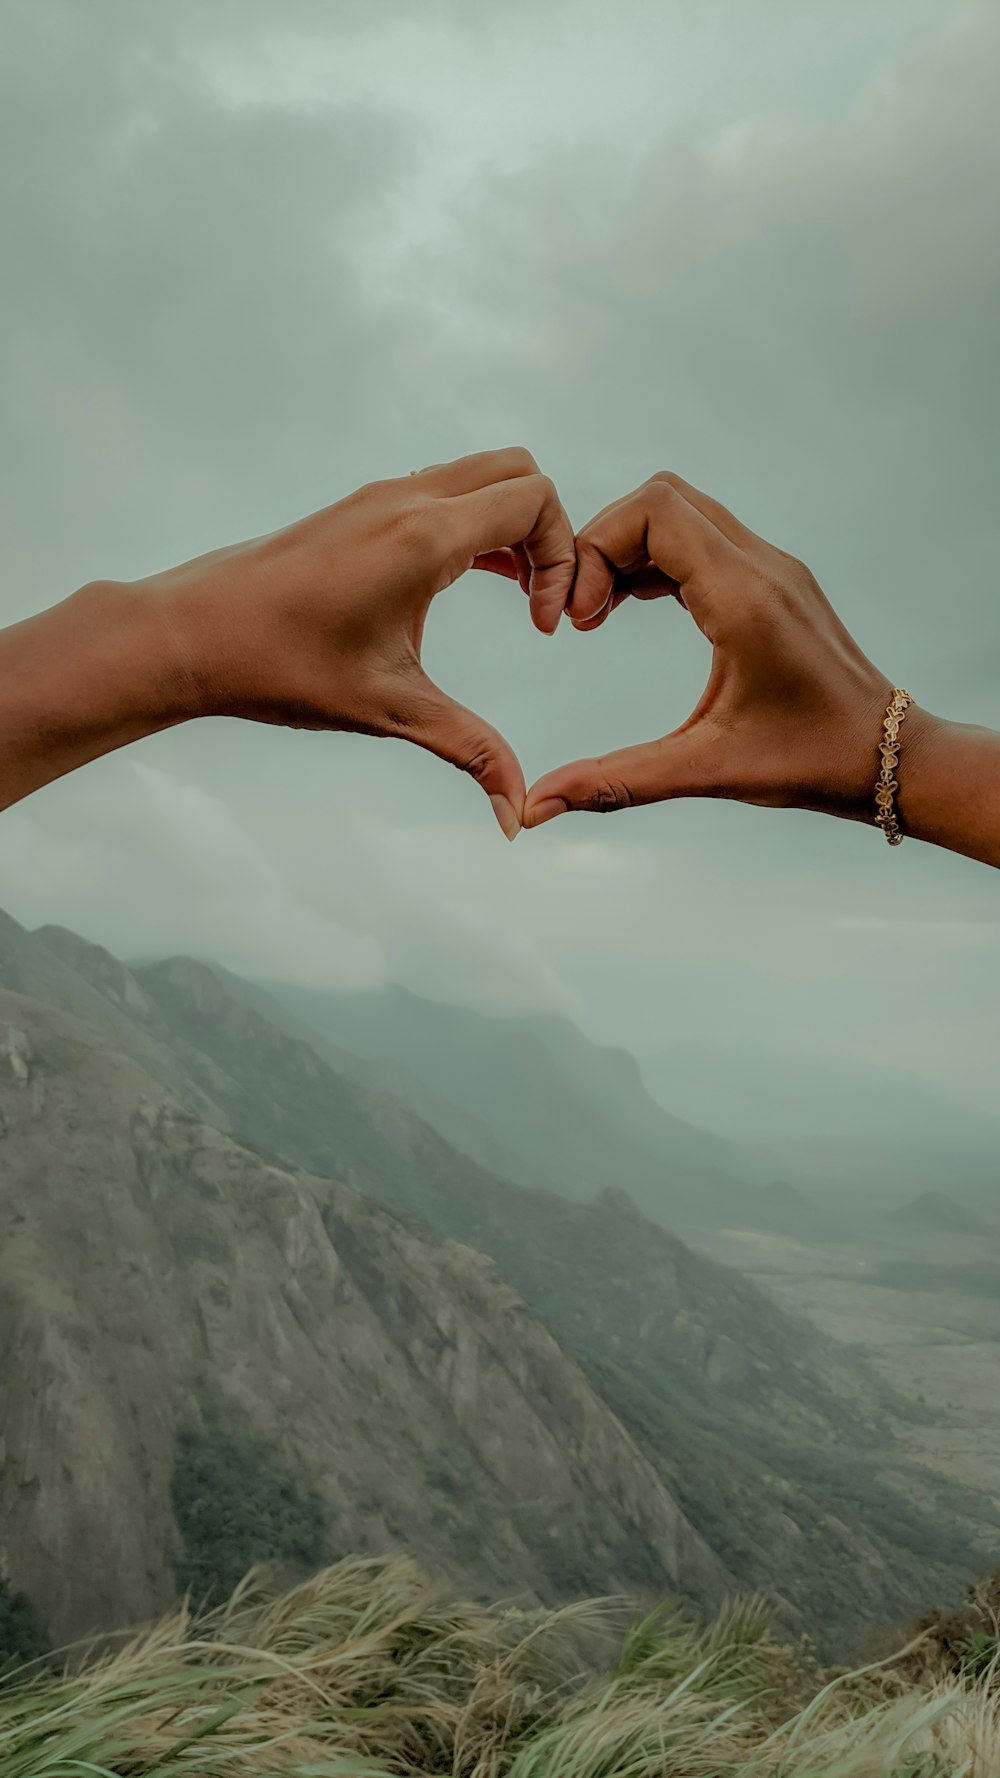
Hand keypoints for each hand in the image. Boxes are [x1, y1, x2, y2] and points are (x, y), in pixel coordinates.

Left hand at [141, 447, 575, 837]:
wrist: (191, 635)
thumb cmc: (280, 665)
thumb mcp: (389, 710)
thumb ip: (469, 751)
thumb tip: (515, 818)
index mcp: (423, 535)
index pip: (534, 499)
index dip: (563, 558)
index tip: (542, 623)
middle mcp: (405, 500)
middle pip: (518, 472)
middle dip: (549, 533)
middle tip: (539, 603)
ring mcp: (378, 498)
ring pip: (480, 477)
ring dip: (511, 528)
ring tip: (515, 597)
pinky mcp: (359, 511)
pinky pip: (442, 493)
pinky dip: (474, 525)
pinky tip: (468, 584)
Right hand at [524, 472, 894, 828]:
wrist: (887, 756)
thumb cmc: (809, 762)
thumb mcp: (707, 771)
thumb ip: (616, 782)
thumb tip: (537, 807)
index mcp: (746, 598)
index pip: (654, 510)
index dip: (596, 549)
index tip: (577, 620)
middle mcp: (762, 567)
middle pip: (661, 497)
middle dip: (603, 543)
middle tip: (580, 615)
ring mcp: (772, 568)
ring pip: (681, 513)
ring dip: (628, 550)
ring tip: (596, 616)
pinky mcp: (773, 581)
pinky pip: (701, 540)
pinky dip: (656, 561)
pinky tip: (629, 609)